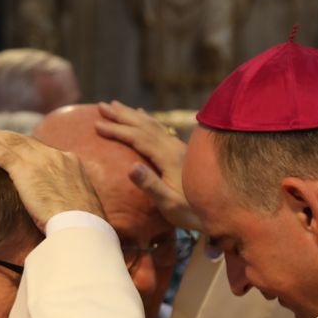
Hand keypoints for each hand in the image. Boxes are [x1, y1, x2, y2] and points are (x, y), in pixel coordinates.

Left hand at [0, 123, 104, 230]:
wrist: (83, 227)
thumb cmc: (82, 226)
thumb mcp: (78, 205)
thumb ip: (65, 196)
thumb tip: (57, 205)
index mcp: (70, 162)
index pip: (40, 149)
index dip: (21, 145)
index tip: (9, 143)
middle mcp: (56, 155)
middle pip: (23, 140)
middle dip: (2, 135)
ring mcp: (41, 160)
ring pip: (8, 142)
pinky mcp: (25, 170)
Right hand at [94, 101, 203, 230]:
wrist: (221, 210)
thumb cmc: (191, 212)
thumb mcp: (169, 203)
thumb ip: (150, 185)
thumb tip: (131, 167)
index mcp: (169, 157)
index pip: (138, 137)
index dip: (117, 130)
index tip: (97, 125)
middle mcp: (174, 147)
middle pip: (144, 125)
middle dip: (122, 115)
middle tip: (101, 105)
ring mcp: (179, 147)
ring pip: (152, 124)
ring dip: (132, 114)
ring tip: (116, 105)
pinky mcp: (182, 151)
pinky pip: (160, 129)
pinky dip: (148, 120)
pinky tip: (143, 116)